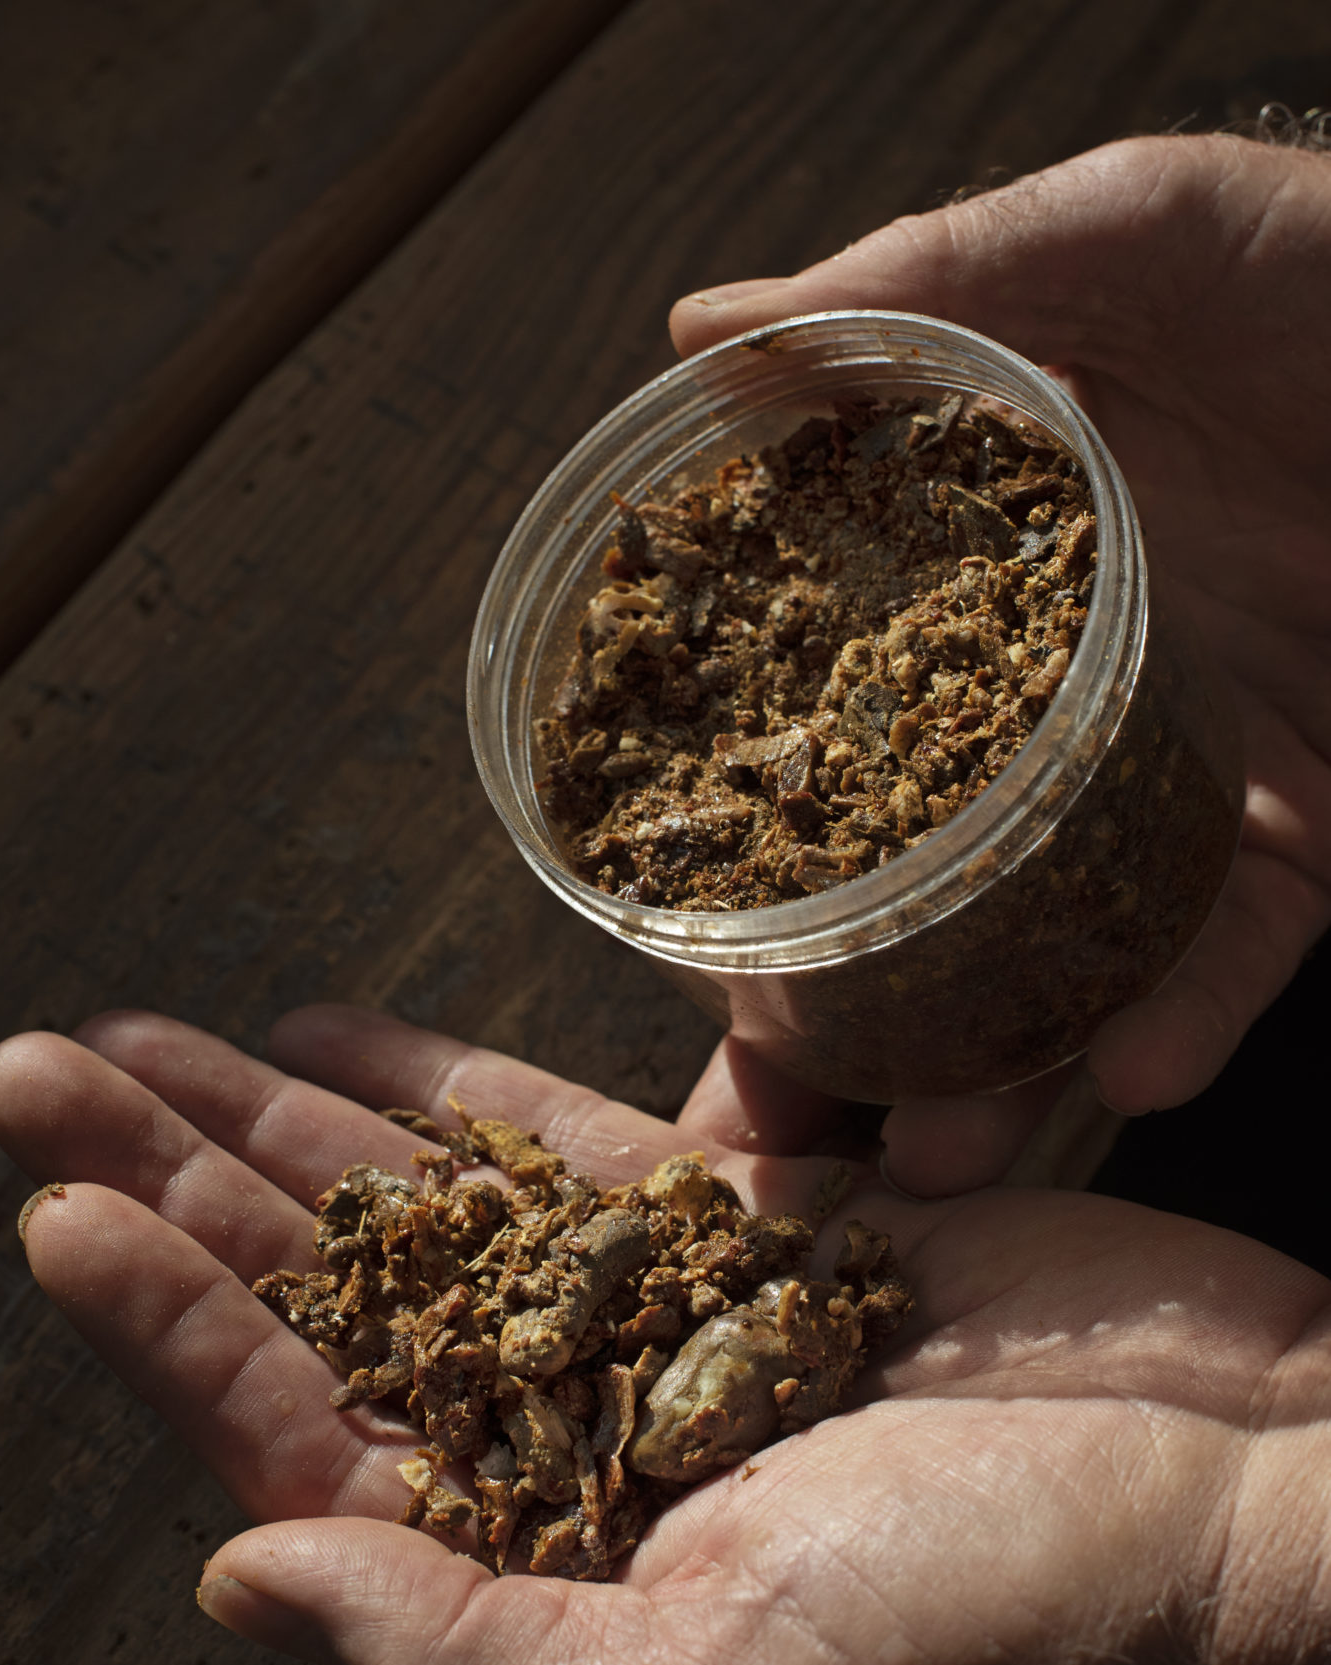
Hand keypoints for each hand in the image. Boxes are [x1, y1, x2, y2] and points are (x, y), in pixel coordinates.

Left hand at [0, 1004, 1330, 1664]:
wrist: (1239, 1505)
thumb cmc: (1006, 1635)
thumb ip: (471, 1662)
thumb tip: (247, 1574)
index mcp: (543, 1595)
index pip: (298, 1443)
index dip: (171, 1330)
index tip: (62, 1210)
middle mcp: (573, 1462)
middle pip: (324, 1311)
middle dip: (178, 1190)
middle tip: (39, 1070)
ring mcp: (657, 1336)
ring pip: (421, 1218)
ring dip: (279, 1125)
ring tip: (146, 1032)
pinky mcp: (753, 1235)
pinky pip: (569, 1155)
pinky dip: (452, 1097)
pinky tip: (339, 1036)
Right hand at [671, 134, 1330, 1193]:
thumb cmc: (1329, 271)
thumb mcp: (1122, 234)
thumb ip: (926, 284)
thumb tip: (703, 335)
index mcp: (986, 574)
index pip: (833, 722)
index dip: (752, 831)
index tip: (676, 937)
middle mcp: (1064, 697)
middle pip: (931, 880)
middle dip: (852, 1014)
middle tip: (773, 1108)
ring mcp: (1189, 773)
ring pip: (1068, 950)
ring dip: (999, 1066)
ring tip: (933, 1152)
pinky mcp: (1311, 831)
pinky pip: (1243, 947)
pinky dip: (1187, 1016)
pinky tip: (1125, 1072)